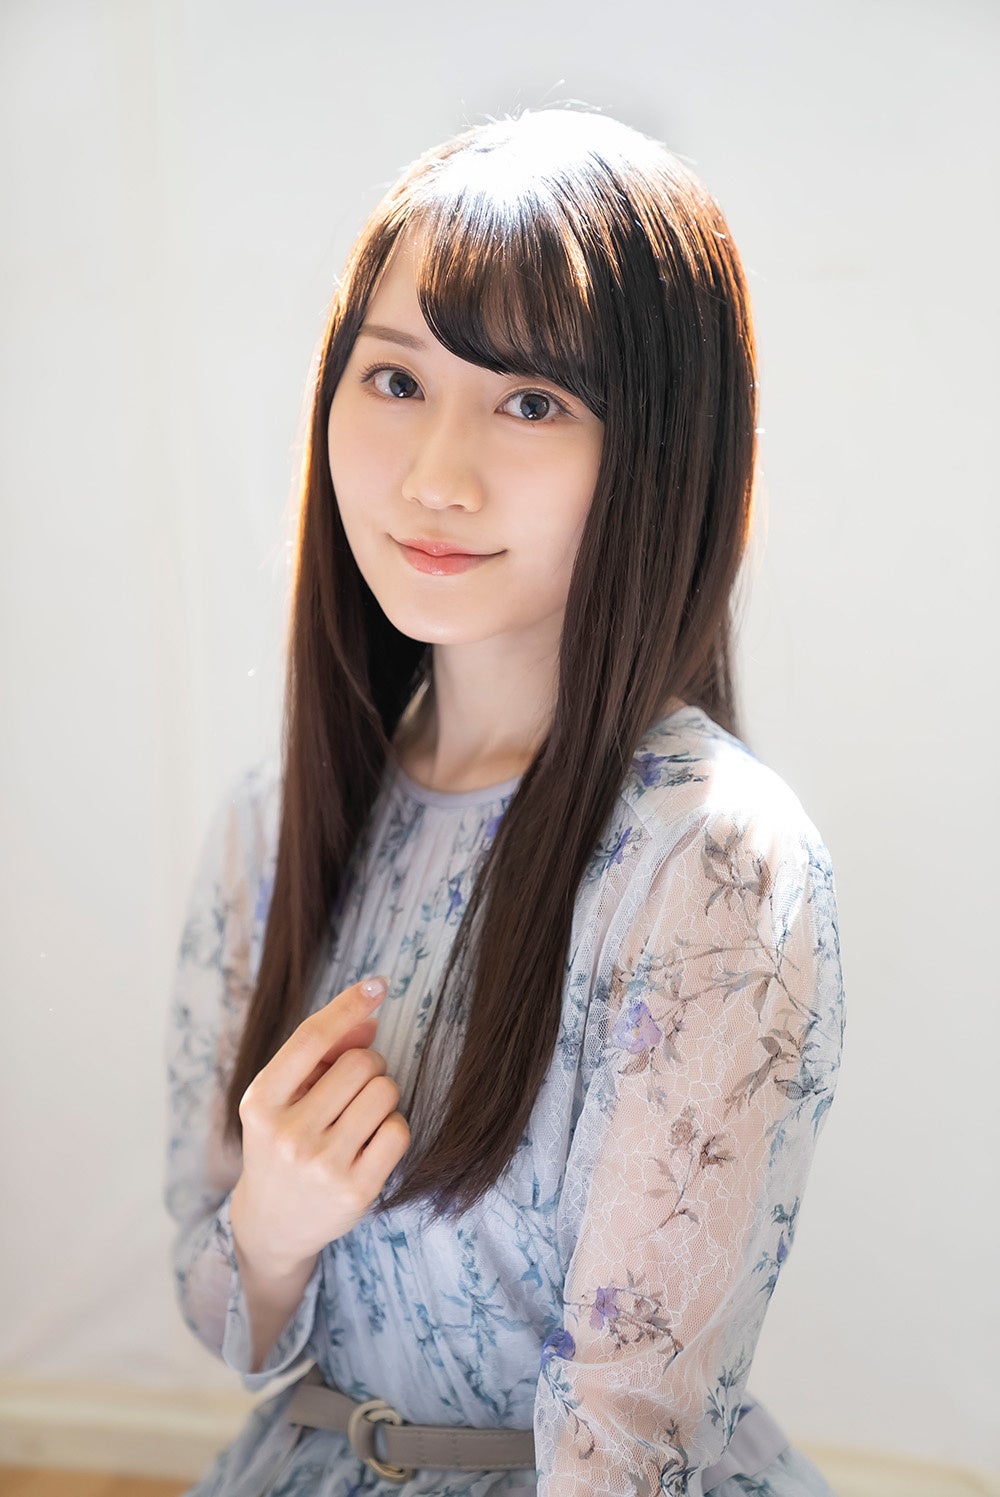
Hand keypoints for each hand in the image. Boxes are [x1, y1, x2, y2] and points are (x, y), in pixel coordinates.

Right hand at [230, 977, 408, 1273]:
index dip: (348, 1005)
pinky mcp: (355, 1190)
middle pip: (362, 1062)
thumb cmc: (282, 1141)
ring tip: (358, 1118)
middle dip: (368, 1064)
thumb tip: (369, 1021)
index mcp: (261, 1101)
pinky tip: (370, 1143)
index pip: (311, 1038)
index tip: (378, 984)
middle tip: (352, 1089)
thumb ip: (321, 1054)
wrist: (272, 1222)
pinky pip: (399, 1130)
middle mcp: (287, 1133)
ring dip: (382, 1096)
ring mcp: (322, 1164)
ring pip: (385, 1092)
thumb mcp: (283, 1096)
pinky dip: (392, 1129)